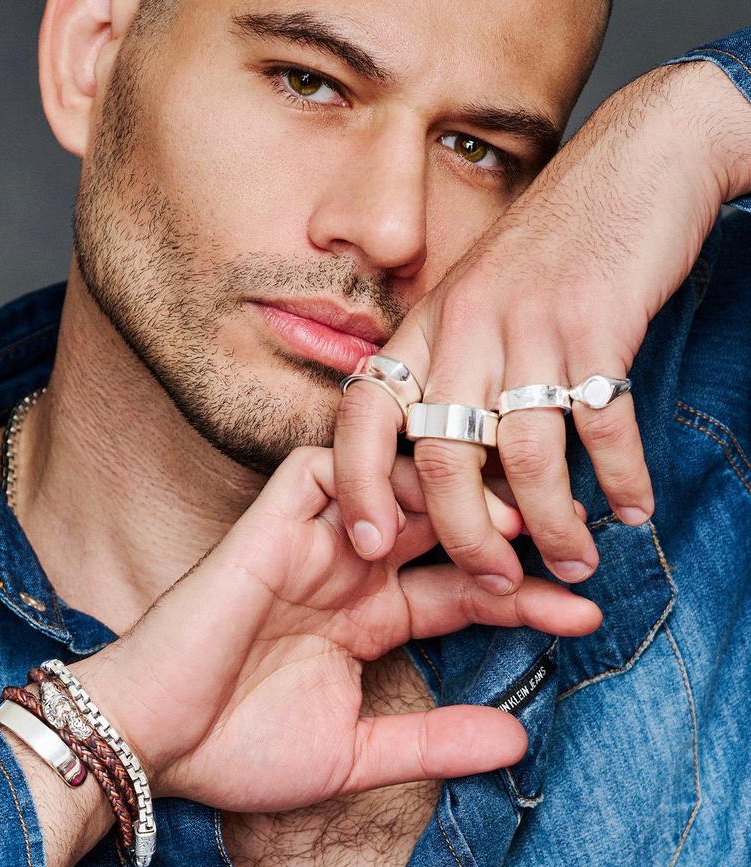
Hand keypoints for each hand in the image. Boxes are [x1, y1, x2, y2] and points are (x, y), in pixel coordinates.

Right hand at [75, 446, 600, 811]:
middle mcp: (347, 571)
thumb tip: (519, 742)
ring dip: (448, 493)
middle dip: (503, 530)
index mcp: (366, 618)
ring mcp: (309, 542)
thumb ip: (434, 742)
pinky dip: (366, 477)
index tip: (585, 614)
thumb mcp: (357, 753)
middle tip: (568, 542)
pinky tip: (408, 514)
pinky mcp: (267, 524)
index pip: (460, 591)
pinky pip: (322, 469)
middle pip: (441, 528)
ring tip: (501, 522)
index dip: (523, 598)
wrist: (154, 740)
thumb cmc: (240, 750)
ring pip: (391, 483)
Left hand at [334, 59, 750, 593]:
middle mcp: (465, 327)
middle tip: (497, 580)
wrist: (636, 163)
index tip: (367, 545)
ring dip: (551, 526)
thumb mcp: (476, 301)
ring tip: (575, 565)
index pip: (361, 413)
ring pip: (523, 457)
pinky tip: (633, 510)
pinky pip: (602, 424)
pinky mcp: (598, 322)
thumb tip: (455, 472)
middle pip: (442, 458)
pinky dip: (620, 478)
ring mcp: (529, 324)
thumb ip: (453, 373)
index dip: (355, 484)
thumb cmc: (550, 250)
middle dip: (467, 538)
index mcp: (426, 326)